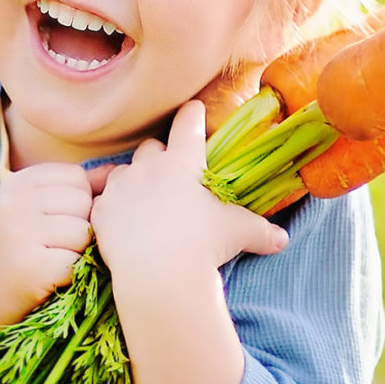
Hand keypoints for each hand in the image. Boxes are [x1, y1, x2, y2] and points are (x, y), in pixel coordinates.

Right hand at [0, 162, 95, 323]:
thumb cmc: (18, 251)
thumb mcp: (36, 210)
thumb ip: (74, 189)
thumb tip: (118, 171)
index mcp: (17, 182)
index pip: (77, 177)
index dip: (77, 204)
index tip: (52, 223)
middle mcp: (13, 202)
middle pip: (83, 202)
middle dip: (78, 226)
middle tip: (51, 246)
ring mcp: (19, 233)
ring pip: (82, 231)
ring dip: (76, 252)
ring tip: (50, 260)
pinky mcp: (30, 265)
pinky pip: (77, 261)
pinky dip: (71, 274)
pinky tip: (48, 277)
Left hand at [90, 101, 287, 291]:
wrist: (159, 274)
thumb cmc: (204, 245)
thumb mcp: (240, 233)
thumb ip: (261, 231)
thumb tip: (283, 239)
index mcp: (183, 162)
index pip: (188, 125)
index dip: (192, 114)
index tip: (192, 109)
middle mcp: (148, 167)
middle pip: (150, 147)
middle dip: (160, 156)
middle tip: (170, 174)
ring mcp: (120, 187)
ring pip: (123, 172)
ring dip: (133, 181)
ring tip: (144, 201)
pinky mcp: (101, 211)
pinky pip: (103, 200)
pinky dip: (113, 208)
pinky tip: (121, 220)